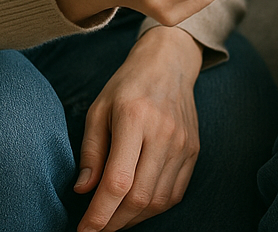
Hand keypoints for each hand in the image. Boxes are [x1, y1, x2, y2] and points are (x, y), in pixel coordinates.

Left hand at [75, 25, 202, 230]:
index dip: (99, 214)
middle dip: (113, 223)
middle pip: (139, 197)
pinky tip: (138, 205)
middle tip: (96, 227)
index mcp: (135, 118)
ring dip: (133, 218)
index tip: (83, 230)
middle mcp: (164, 133)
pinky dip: (154, 207)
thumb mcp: (99, 108)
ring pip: (158, 200)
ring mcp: (183, 143)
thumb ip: (91, 150)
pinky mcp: (194, 150)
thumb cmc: (129, 84)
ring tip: (114, 217)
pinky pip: (175, 193)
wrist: (170, 63)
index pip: (118, 181)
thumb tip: (83, 190)